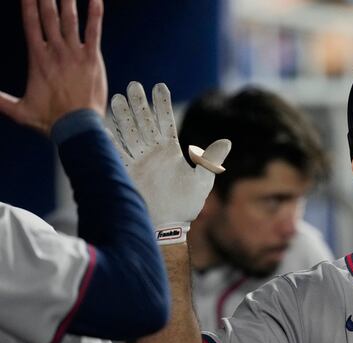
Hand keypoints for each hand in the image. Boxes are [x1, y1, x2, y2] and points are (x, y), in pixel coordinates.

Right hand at [0, 0, 106, 133]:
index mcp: (37, 59)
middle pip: (48, 17)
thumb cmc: (50, 120)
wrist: (77, 128)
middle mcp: (55, 52)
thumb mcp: (18, 110)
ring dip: (67, 1)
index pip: (30, 24)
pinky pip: (94, 32)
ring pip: (69, 20)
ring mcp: (75, 54)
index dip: (28, 5)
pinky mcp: (92, 59)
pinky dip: (95, 15)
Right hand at [110, 81, 230, 243]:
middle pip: (144, 122)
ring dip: (123, 116)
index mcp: (170, 151)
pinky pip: (116, 152)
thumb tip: (227, 142)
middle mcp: (152, 152)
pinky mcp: (125, 172)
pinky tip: (104, 126)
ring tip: (117, 97)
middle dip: (139, 104)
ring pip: (129, 132)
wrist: (166, 227)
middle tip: (133, 85)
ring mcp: (137, 161)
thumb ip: (210, 160)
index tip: (159, 86)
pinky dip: (110, 140)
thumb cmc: (185, 206)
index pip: (166, 121)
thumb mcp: (202, 181)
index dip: (162, 104)